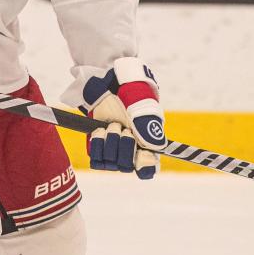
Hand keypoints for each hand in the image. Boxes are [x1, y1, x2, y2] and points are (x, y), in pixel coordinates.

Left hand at [80, 57, 164, 178]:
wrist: (109, 86)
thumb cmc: (131, 94)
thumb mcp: (143, 105)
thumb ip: (150, 125)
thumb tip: (156, 147)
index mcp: (148, 144)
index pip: (148, 168)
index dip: (145, 166)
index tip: (141, 155)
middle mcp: (131, 152)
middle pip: (127, 166)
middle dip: (125, 145)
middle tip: (123, 127)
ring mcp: (114, 153)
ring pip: (112, 163)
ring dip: (111, 141)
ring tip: (112, 124)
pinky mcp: (98, 151)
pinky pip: (97, 158)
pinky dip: (98, 143)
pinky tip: (101, 130)